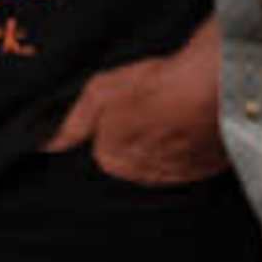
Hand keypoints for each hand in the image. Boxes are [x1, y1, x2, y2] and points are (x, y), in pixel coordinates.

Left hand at [42, 25, 225, 185]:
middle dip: (137, 135)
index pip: (104, 149)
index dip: (112, 123)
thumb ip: (72, 122)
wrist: (215, 86)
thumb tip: (45, 143)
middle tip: (151, 106)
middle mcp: (145, 175)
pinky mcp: (207, 169)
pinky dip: (190, 147)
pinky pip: (191, 162)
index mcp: (114, 160)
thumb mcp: (100, 92)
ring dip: (164, 143)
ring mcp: (179, 174)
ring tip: (173, 112)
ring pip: (161, 161)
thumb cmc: (155, 86)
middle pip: (132, 157)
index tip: (125, 105)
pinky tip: (192, 123)